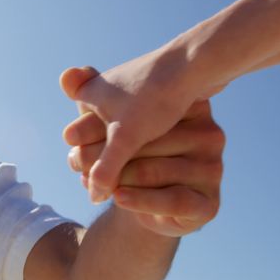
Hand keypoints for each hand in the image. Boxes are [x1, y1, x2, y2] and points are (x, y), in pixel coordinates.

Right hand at [60, 46, 209, 202]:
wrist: (196, 63)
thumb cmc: (155, 98)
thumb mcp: (126, 139)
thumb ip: (106, 169)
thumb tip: (92, 196)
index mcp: (91, 94)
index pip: (75, 134)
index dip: (81, 157)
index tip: (90, 180)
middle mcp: (106, 87)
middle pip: (93, 130)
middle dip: (99, 154)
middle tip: (105, 182)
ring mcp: (130, 86)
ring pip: (118, 124)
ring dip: (122, 146)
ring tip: (132, 171)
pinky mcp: (154, 88)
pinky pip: (141, 117)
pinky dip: (143, 135)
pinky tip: (157, 151)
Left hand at [67, 100, 223, 236]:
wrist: (156, 204)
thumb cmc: (135, 153)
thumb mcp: (112, 121)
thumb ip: (92, 95)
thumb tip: (65, 75)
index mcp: (194, 109)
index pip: (141, 116)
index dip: (99, 127)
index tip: (70, 136)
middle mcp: (210, 136)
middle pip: (147, 145)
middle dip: (102, 158)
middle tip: (73, 164)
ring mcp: (213, 168)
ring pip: (152, 172)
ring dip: (116, 181)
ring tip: (89, 185)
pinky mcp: (209, 203)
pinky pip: (171, 199)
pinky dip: (140, 200)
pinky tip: (117, 198)